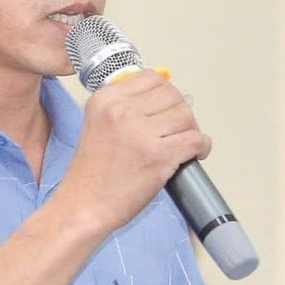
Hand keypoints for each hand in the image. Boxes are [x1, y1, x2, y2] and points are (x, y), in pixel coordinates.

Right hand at [55, 69, 210, 233]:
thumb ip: (126, 106)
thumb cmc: (91, 173)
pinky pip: (195, 140)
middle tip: (176, 130)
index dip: (165, 94)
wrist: (83, 206)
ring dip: (190, 130)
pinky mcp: (158, 155)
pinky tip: (195, 154)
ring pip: (186, 116)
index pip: (151, 78)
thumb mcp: (98, 123)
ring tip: (183, 144)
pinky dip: (201, 147)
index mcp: (105, 99)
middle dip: (180, 112)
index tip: (165, 110)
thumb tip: (164, 90)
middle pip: (172, 95)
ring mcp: (140, 132)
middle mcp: (121, 110)